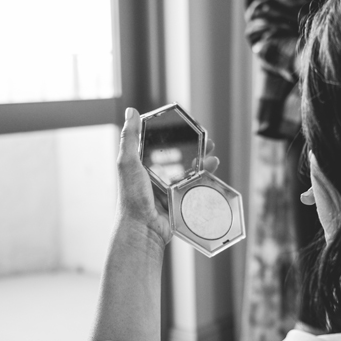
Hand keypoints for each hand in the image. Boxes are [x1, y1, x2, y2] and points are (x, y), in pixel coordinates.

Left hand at [116, 107, 219, 245]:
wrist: (143, 229)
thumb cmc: (131, 196)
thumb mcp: (128, 162)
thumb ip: (129, 137)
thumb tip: (131, 111)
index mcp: (142, 164)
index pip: (160, 143)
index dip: (174, 134)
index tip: (188, 126)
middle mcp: (155, 175)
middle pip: (178, 156)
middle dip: (194, 147)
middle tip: (207, 139)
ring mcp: (168, 188)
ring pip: (189, 170)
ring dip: (202, 161)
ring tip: (213, 154)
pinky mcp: (179, 200)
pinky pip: (194, 186)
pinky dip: (204, 177)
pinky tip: (212, 170)